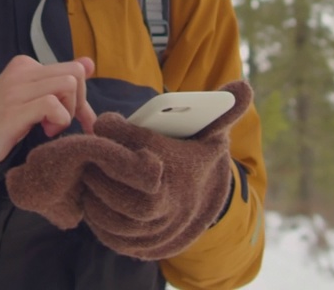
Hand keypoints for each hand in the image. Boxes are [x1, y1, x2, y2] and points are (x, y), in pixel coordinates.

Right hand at [0, 55, 96, 162]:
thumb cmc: (9, 118)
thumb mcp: (36, 95)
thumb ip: (61, 80)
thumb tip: (90, 63)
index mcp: (26, 65)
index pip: (72, 69)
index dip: (81, 97)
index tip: (77, 118)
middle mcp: (21, 72)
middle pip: (74, 75)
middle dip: (78, 103)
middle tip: (61, 122)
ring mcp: (15, 90)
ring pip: (67, 86)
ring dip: (67, 113)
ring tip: (51, 127)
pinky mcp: (13, 111)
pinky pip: (51, 105)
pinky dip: (58, 120)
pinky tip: (46, 130)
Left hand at [6, 80, 252, 259]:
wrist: (202, 204)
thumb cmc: (196, 159)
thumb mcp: (211, 133)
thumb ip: (223, 109)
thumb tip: (244, 86)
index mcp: (182, 169)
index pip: (141, 146)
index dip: (117, 129)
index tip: (106, 121)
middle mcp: (170, 204)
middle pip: (124, 186)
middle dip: (102, 166)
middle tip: (91, 150)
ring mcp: (154, 229)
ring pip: (112, 213)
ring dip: (94, 191)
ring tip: (89, 171)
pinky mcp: (139, 246)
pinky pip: (108, 233)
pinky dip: (95, 216)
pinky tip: (94, 196)